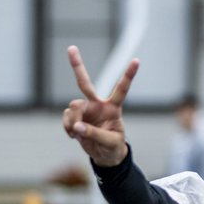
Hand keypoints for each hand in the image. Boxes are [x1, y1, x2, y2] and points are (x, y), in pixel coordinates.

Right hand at [61, 45, 137, 166]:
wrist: (104, 155)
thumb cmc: (113, 147)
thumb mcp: (110, 142)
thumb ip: (95, 134)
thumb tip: (77, 126)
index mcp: (113, 108)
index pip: (121, 89)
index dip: (128, 75)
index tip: (137, 60)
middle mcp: (97, 105)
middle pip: (85, 83)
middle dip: (77, 66)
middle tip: (71, 48)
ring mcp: (85, 110)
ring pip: (73, 107)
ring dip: (73, 121)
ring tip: (77, 134)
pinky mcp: (75, 117)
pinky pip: (66, 117)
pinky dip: (67, 127)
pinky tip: (73, 135)